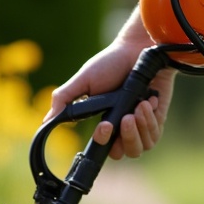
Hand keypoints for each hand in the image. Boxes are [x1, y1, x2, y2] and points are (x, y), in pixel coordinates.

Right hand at [46, 21, 175, 160]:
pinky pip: (154, 135)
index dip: (103, 141)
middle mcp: (122, 128)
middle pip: (123, 153)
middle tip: (125, 118)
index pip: (102, 147)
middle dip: (125, 138)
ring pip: (141, 147)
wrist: (139, 49)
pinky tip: (148, 101)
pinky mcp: (157, 119)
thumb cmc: (111, 62)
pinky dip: (151, 120)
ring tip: (138, 106)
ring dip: (140, 128)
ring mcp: (141, 125)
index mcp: (104, 122)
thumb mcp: (84, 80)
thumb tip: (46, 120)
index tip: (105, 126)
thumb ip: (65, 99)